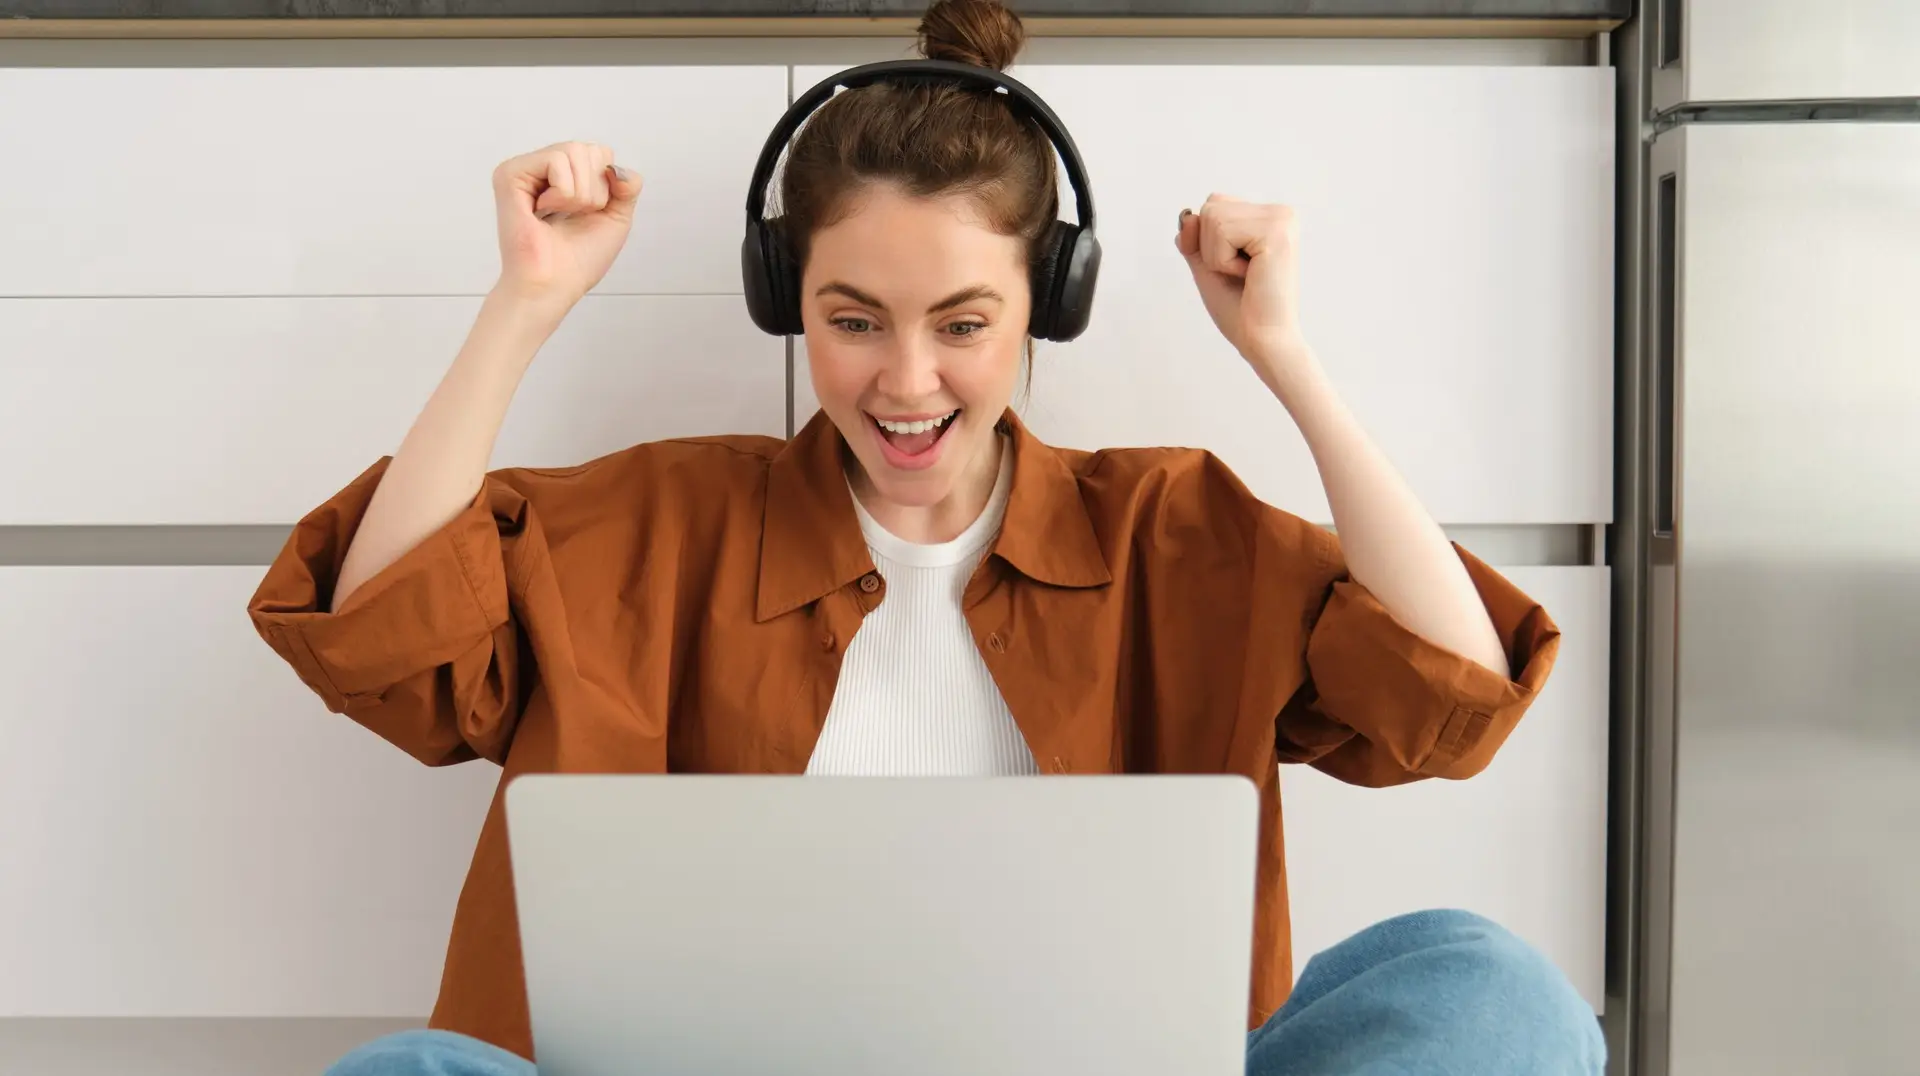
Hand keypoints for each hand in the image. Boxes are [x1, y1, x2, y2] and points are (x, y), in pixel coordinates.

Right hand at [492, 142, 642, 309]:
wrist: (555, 284)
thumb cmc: (578, 259)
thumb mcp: (617, 216)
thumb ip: (628, 185)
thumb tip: (616, 167)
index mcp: (564, 176)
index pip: (600, 153)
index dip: (606, 187)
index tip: (588, 214)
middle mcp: (542, 168)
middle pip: (589, 149)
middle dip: (595, 190)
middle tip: (572, 216)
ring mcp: (524, 169)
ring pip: (574, 151)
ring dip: (580, 194)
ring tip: (558, 214)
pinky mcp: (509, 174)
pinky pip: (556, 160)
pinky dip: (563, 193)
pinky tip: (543, 211)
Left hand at [1174, 194, 1309, 385]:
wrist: (1263, 341)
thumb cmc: (1240, 310)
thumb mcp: (1207, 265)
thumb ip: (1194, 237)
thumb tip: (1187, 214)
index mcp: (1269, 218)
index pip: (1214, 204)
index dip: (1207, 241)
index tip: (1236, 269)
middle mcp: (1281, 213)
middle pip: (1211, 206)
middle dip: (1211, 248)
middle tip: (1242, 275)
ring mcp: (1282, 219)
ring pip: (1212, 217)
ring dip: (1216, 256)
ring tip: (1246, 276)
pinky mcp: (1276, 232)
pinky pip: (1220, 231)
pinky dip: (1222, 261)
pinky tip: (1250, 276)